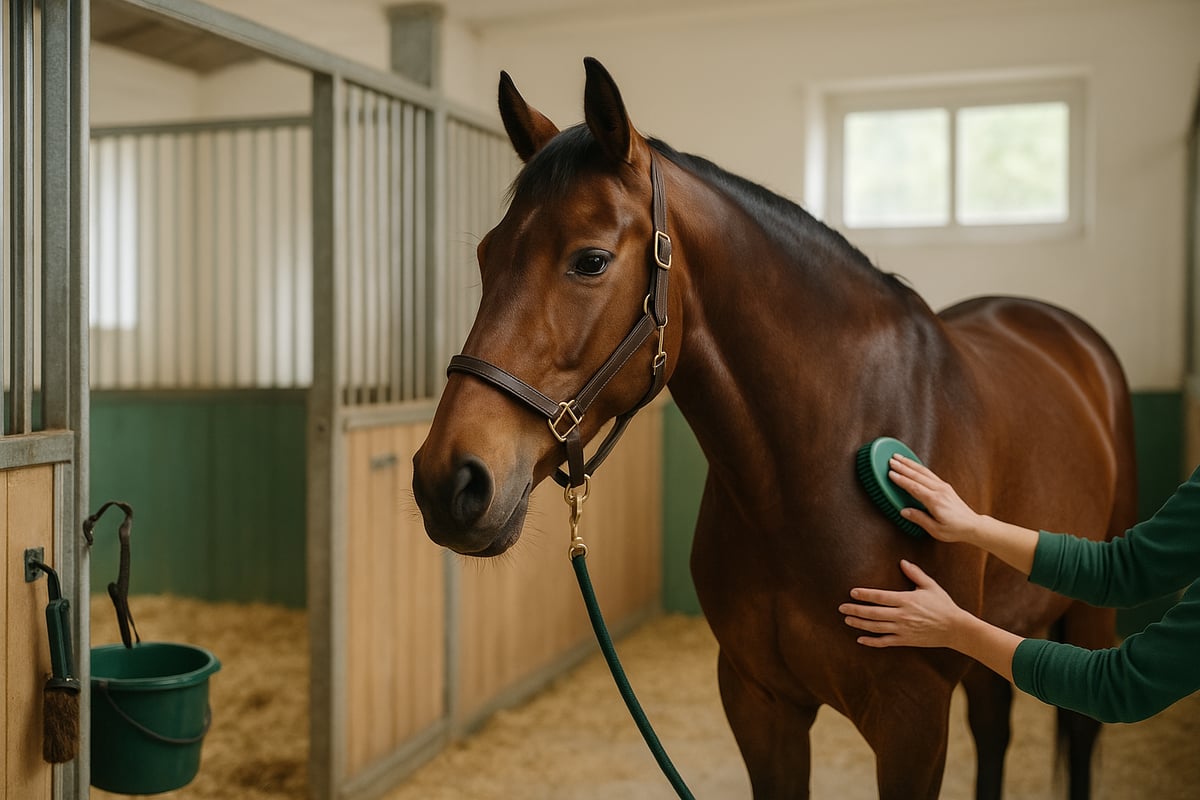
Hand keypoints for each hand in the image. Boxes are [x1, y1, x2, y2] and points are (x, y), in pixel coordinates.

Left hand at [839, 560, 969, 649]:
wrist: (955, 628)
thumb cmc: (943, 605)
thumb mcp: (930, 586)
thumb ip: (915, 573)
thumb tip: (902, 562)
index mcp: (906, 600)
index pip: (880, 597)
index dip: (865, 595)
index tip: (852, 592)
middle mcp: (902, 615)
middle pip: (873, 613)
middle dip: (856, 610)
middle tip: (841, 608)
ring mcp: (903, 629)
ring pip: (876, 628)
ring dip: (860, 624)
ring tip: (847, 620)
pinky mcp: (905, 640)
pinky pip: (885, 642)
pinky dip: (871, 642)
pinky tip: (860, 640)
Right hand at [888, 455, 981, 542]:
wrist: (972, 525)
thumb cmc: (955, 529)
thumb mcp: (935, 530)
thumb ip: (919, 519)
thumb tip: (904, 511)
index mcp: (935, 501)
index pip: (914, 487)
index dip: (901, 480)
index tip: (891, 473)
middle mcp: (940, 490)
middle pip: (918, 475)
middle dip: (903, 467)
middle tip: (891, 460)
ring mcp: (943, 486)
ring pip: (923, 471)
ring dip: (910, 463)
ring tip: (899, 457)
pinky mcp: (945, 486)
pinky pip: (929, 473)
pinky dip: (919, 467)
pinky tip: (913, 464)